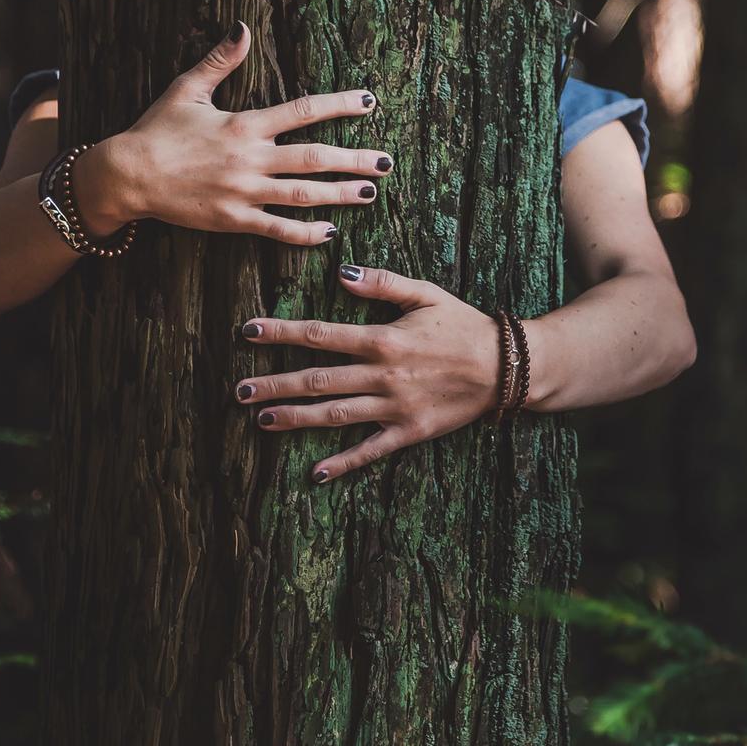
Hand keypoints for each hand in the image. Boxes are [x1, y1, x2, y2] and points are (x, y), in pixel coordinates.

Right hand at [73, 21, 392, 244]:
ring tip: (369, 193)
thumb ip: (221, 60)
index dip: (339, 105)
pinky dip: (305, 233)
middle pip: (314, 158)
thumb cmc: (156, 130)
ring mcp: (244, 193)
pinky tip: (329, 232)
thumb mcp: (187, 88)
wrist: (128, 176)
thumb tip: (243, 27)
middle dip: (354, 159)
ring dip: (339, 194)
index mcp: (244, 125)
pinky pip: (276, 229)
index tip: (368, 103)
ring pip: (303, 195)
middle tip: (386, 163)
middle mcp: (250, 159)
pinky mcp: (233, 221)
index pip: (303, 111)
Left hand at [235, 264, 501, 482]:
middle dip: (275, 384)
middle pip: (318, 380)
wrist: (507, 367)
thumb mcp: (426, 294)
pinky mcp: (410, 432)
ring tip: (261, 420)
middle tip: (239, 390)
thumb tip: (341, 273)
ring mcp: (394, 408)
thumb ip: (383, 283)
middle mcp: (383, 376)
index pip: (321, 335)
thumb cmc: (463, 326)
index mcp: (383, 339)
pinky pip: (370, 450)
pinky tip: (316, 472)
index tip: (249, 332)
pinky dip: (343, 463)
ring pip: (335, 415)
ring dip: (296, 418)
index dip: (282, 332)